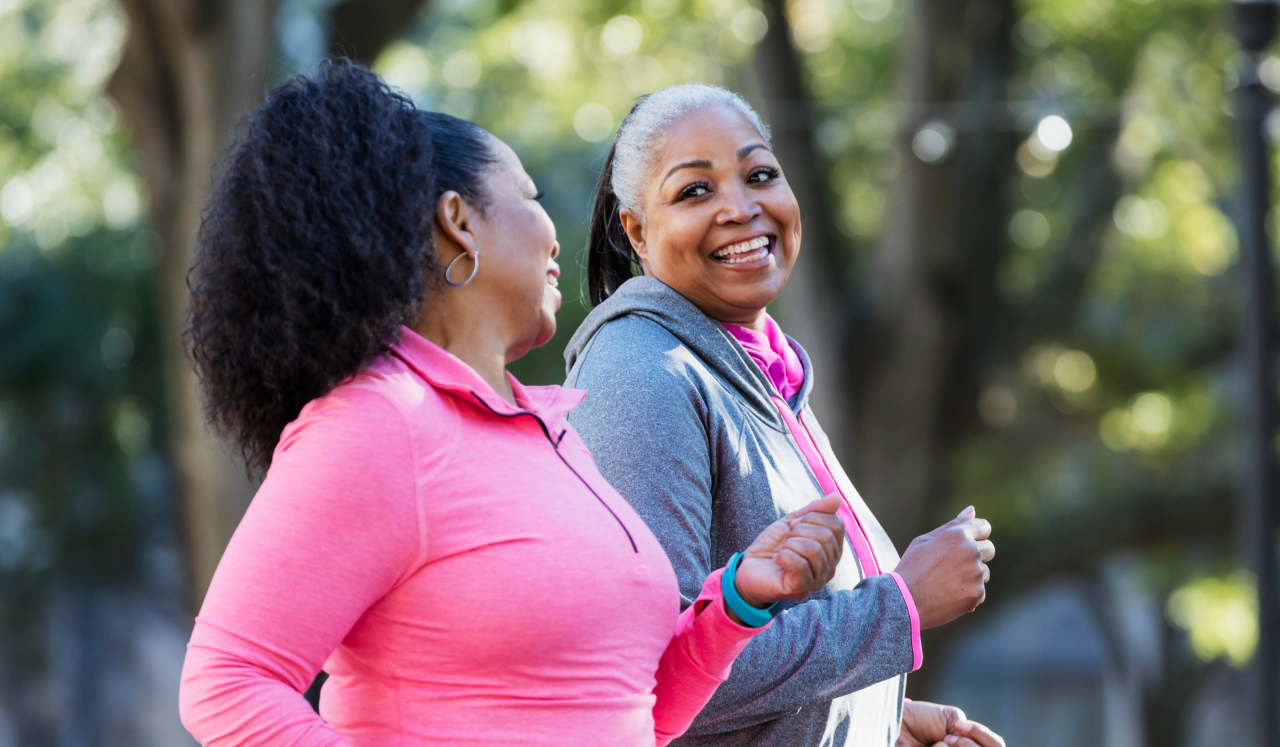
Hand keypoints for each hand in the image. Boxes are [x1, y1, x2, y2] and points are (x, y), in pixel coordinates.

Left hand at [731, 494, 845, 612]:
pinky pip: (800, 565)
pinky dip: (784, 556)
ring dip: (791, 544)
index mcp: (831, 550)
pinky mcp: (801, 589)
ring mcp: (817, 580)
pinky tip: (777, 559)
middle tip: (787, 538)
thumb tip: (837, 497)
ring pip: (813, 550)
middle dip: (800, 530)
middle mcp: (830, 566)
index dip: (813, 517)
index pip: (837, 525)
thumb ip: (814, 511)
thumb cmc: (773, 547)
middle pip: (826, 537)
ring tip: (782, 550)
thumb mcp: (792, 523)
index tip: (794, 524)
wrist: (749, 569)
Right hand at [892, 506, 994, 628]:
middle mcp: (971, 551)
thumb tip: (971, 510)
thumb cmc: (911, 568)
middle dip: (976, 555)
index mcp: (958, 535)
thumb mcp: (925, 541)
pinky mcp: (977, 593)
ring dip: (972, 576)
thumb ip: (951, 525)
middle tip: (952, 566)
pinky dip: (968, 594)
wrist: (904, 601)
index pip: (984, 527)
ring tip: (947, 583)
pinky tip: (949, 596)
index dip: (976, 534)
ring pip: (984, 572)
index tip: (966, 543)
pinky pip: (980, 591)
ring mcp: (976, 573)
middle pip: (989, 549)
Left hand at [898, 700, 1004, 746]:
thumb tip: (973, 742)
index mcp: (973, 743)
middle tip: (948, 736)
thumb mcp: (952, 718)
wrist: (898, 724)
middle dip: (968, 743)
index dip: (984, 736)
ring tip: (938, 742)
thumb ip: (971, 730)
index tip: (960, 725)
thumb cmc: (922, 719)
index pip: (997, 746)